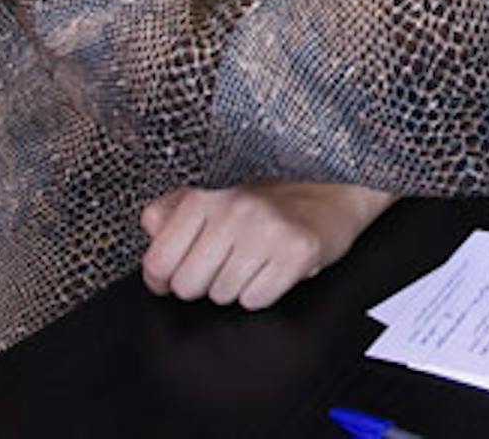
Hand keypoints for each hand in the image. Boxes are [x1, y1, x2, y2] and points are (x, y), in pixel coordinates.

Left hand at [138, 181, 395, 308]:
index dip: (162, 278)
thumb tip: (151, 226)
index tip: (172, 275)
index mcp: (208, 193)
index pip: (159, 260)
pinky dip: (263, 291)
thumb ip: (176, 208)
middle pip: (188, 286)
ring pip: (221, 296)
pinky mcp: (296, 251)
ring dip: (236, 285)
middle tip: (225, 262)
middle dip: (203, 282)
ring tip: (255, 258)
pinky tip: (273, 267)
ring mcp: (267, 229)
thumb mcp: (220, 192)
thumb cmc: (274, 193)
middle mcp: (234, 208)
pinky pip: (256, 300)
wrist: (337, 189)